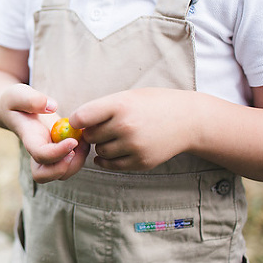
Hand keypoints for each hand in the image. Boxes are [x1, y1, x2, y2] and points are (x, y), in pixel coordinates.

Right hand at [0, 84, 89, 182]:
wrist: (13, 109)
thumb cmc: (15, 101)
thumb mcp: (17, 94)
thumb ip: (31, 99)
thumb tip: (52, 107)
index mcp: (28, 139)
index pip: (40, 155)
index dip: (57, 153)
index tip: (73, 140)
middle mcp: (37, 152)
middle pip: (47, 175)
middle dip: (65, 167)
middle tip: (78, 146)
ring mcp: (48, 154)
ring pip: (62, 174)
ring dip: (77, 163)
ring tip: (84, 140)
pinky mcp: (58, 151)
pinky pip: (71, 164)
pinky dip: (82, 156)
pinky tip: (84, 137)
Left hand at [69, 88, 194, 171]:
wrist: (188, 120)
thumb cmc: (152, 104)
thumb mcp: (127, 97)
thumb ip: (101, 110)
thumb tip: (74, 126)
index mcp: (120, 105)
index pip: (80, 118)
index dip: (77, 120)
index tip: (82, 120)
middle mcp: (125, 127)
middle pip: (90, 136)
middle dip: (93, 133)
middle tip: (104, 127)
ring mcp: (134, 146)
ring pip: (100, 152)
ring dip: (102, 146)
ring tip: (115, 136)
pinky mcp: (141, 162)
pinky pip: (112, 165)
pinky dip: (108, 159)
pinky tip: (115, 149)